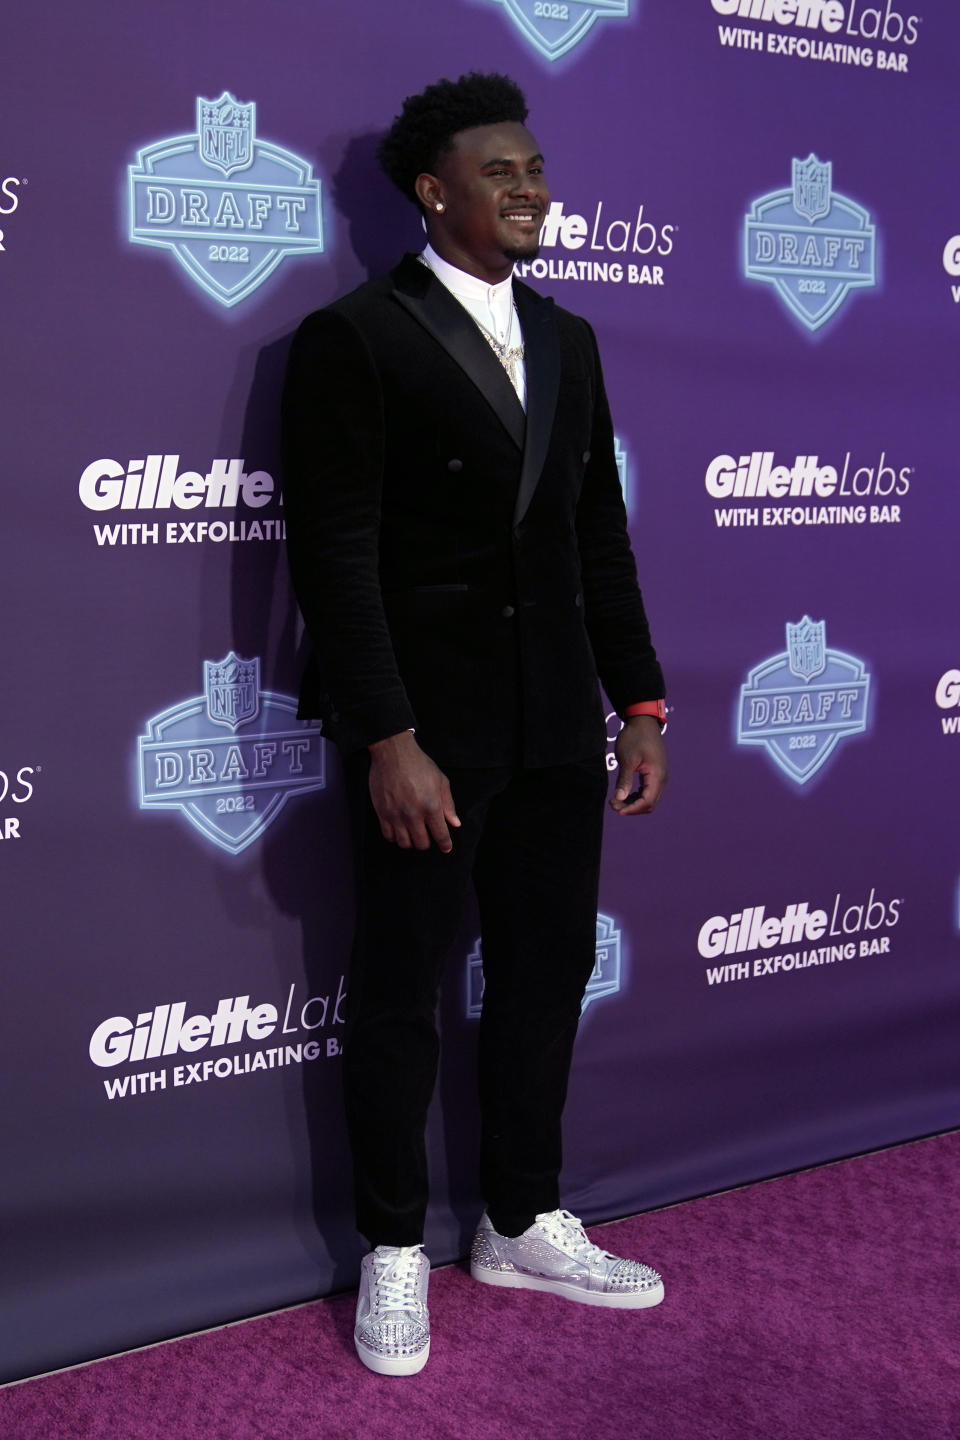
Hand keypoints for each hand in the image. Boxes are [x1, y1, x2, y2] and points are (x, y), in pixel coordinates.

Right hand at [367, 731, 460, 850]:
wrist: (393, 752)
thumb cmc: (419, 764)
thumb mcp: (441, 781)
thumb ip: (448, 804)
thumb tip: (455, 824)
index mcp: (431, 806)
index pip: (440, 835)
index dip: (445, 845)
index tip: (446, 848)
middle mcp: (413, 814)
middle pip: (421, 843)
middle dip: (427, 842)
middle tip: (427, 835)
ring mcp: (396, 815)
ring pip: (404, 843)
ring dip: (411, 842)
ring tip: (413, 834)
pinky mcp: (382, 812)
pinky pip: (388, 836)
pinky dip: (395, 837)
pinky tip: (399, 830)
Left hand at [610, 714, 667, 815]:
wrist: (643, 722)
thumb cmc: (635, 737)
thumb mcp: (627, 758)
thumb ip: (624, 780)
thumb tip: (619, 798)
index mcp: (657, 775)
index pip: (647, 801)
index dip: (632, 808)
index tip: (616, 809)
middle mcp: (662, 778)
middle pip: (649, 803)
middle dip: (631, 807)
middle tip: (613, 804)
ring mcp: (660, 776)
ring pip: (649, 799)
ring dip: (633, 803)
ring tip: (616, 800)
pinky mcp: (655, 774)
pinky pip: (648, 791)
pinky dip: (637, 796)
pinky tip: (624, 794)